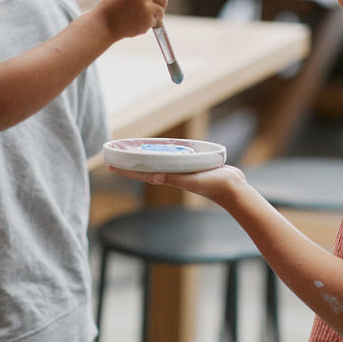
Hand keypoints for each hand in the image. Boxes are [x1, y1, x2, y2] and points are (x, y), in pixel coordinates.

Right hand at [92, 0, 167, 40]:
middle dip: (162, 2)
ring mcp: (147, 6)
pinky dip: (148, 25)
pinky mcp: (148, 19)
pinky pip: (155, 22)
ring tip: (138, 19)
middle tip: (157, 8)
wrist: (103, 24)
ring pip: (161, 10)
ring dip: (155, 16)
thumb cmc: (111, 8)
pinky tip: (134, 24)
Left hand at [106, 164, 248, 207]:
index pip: (141, 174)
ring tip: (132, 155)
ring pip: (158, 165)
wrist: (234, 188)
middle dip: (130, 165)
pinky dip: (162, 157)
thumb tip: (154, 176)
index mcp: (170, 178)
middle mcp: (173, 175)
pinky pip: (172, 160)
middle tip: (114, 158)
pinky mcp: (192, 167)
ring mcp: (182, 172)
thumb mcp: (192, 179)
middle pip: (146, 170)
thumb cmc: (214, 184)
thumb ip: (174, 177)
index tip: (109, 166)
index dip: (125, 170)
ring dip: (144, 161)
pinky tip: (161, 153)